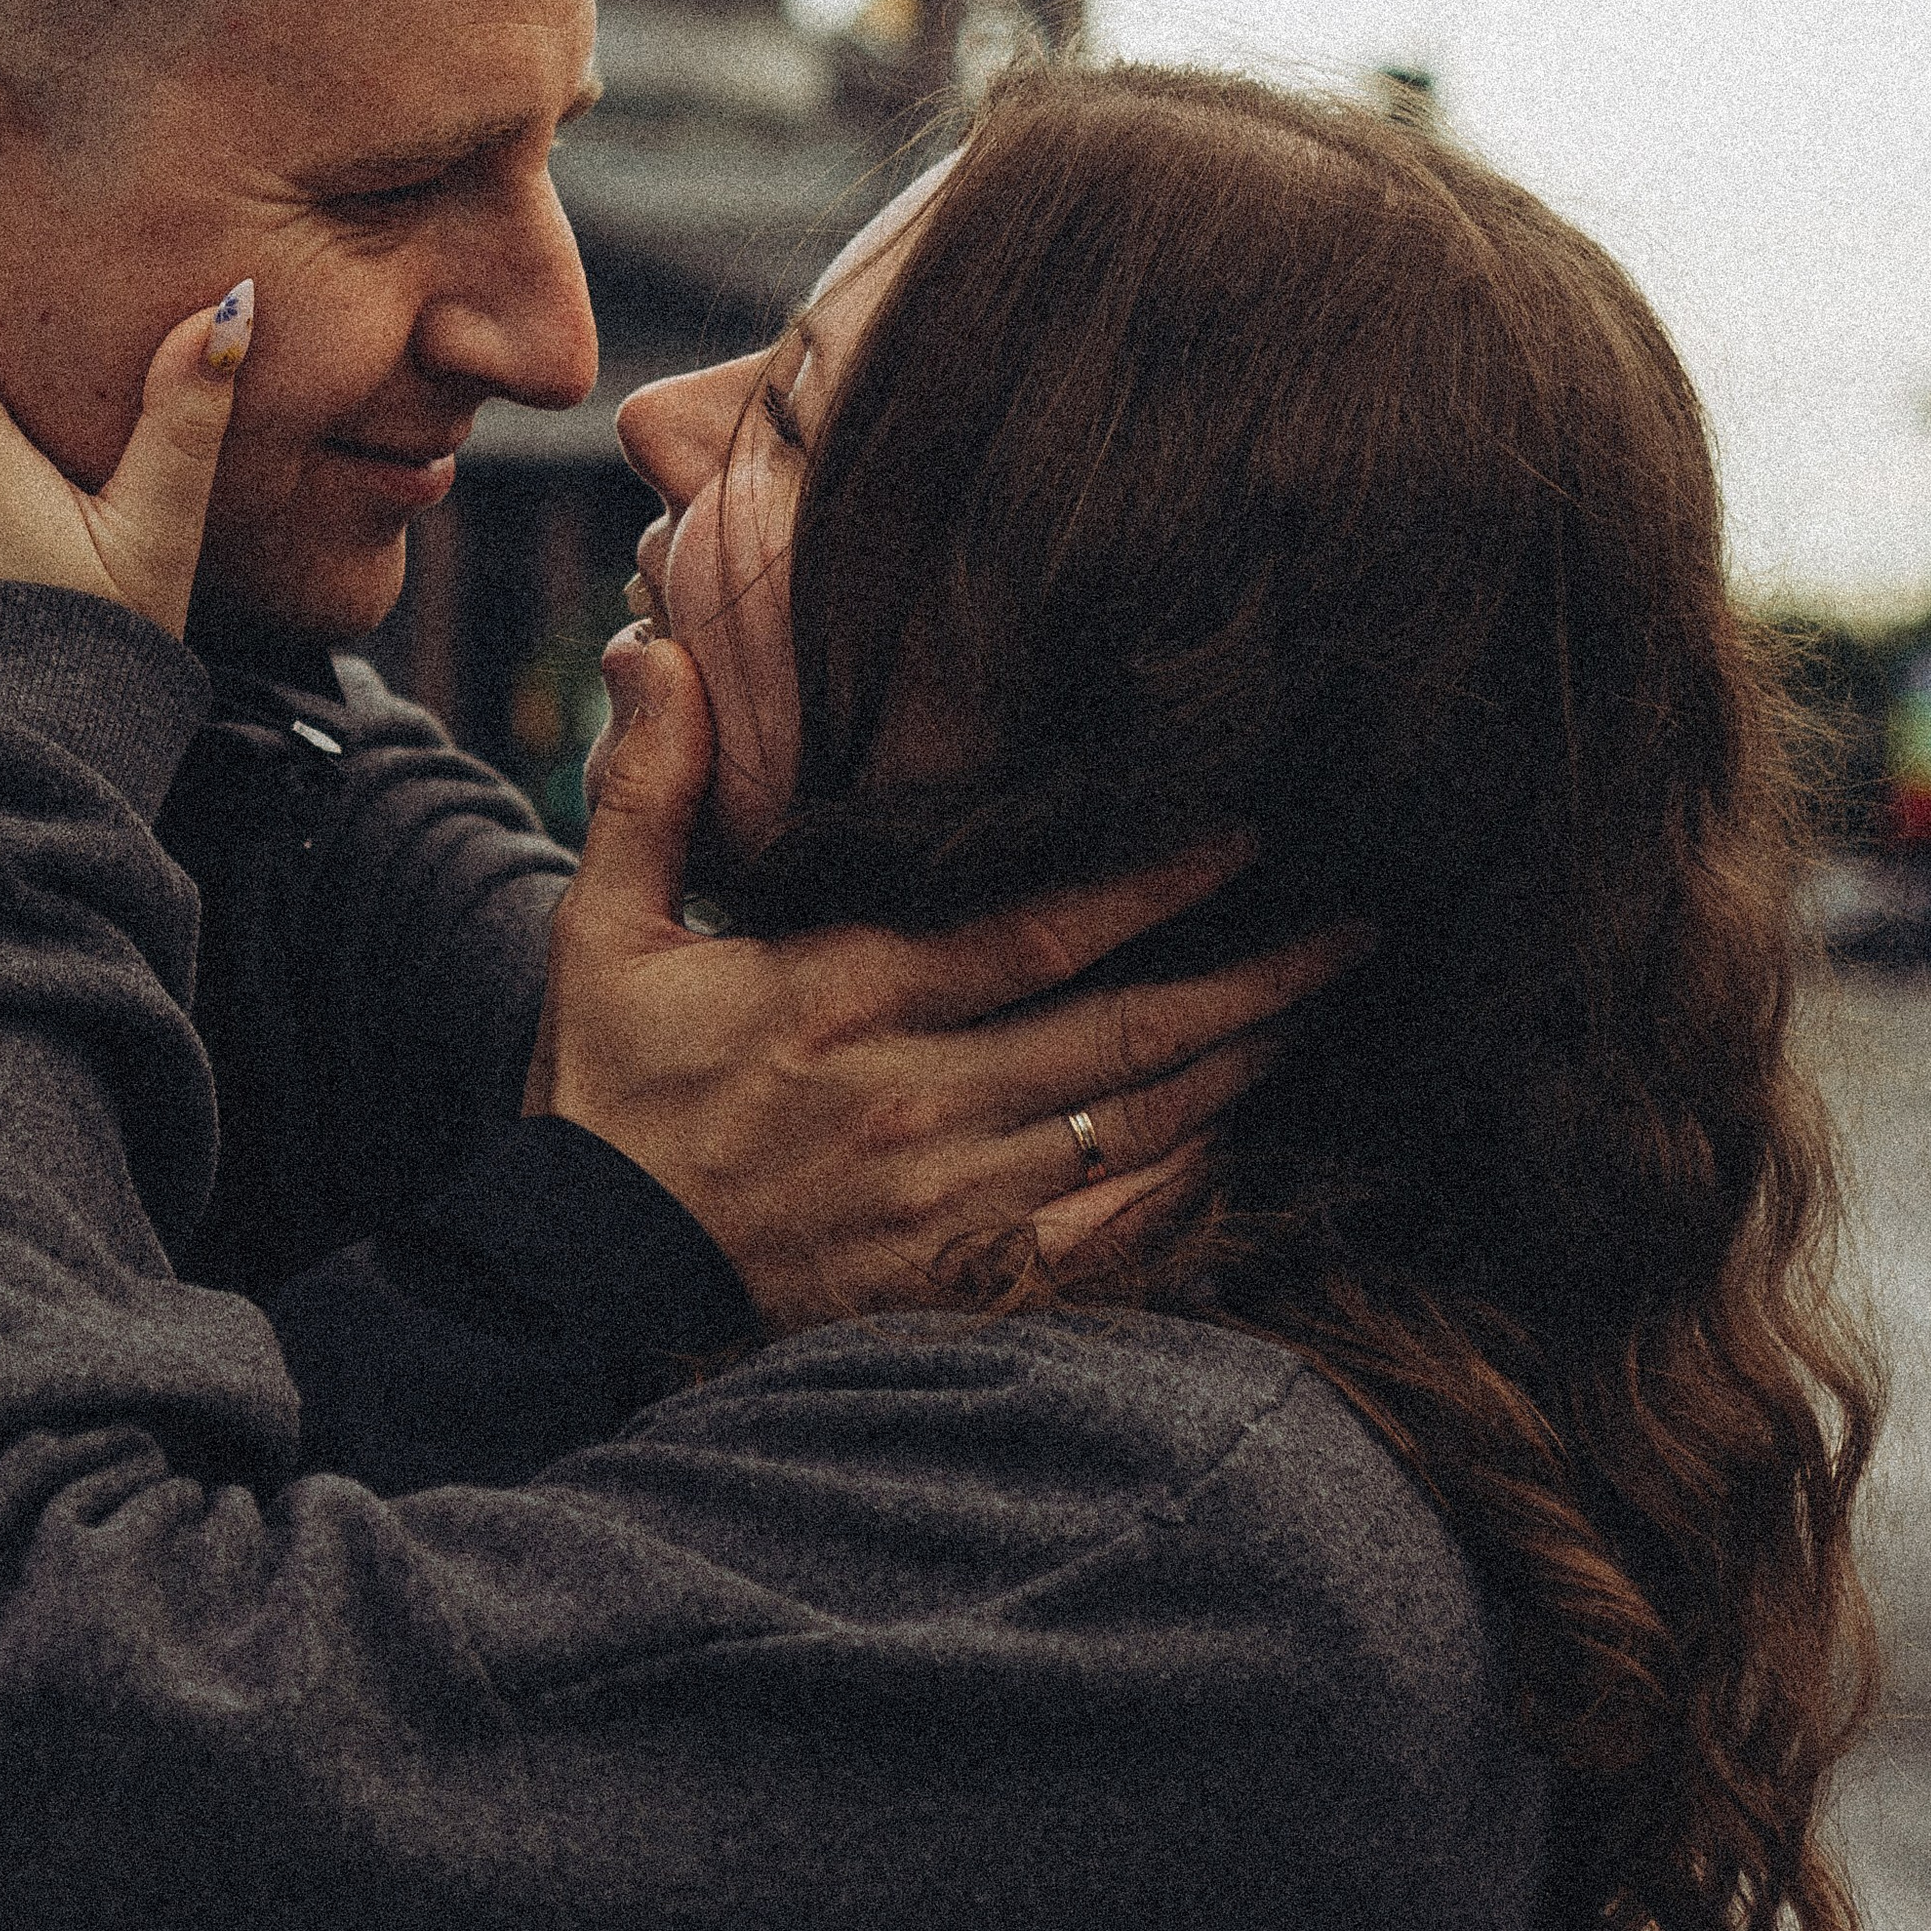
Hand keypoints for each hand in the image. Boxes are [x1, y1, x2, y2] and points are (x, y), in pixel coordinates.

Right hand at [530, 637, 1360, 1331]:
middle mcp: (908, 1101)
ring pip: (1133, 1131)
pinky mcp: (954, 1280)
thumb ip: (648, 789)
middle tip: (1352, 932)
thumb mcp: (602, 934)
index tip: (1246, 837)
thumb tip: (656, 648)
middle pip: (1121, 1034)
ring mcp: (942, 1202)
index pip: (1032, 932)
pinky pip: (1104, 1237)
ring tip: (1315, 1015)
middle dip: (1251, 979)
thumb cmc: (605, 1097)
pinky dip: (1181, 1189)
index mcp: (836, 999)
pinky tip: (1231, 1141)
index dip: (1152, 885)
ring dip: (1235, 1071)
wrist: (577, 1282)